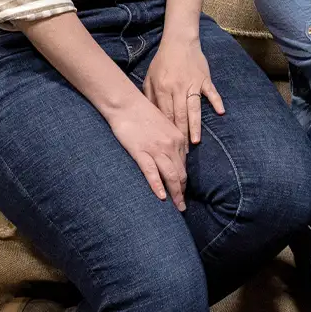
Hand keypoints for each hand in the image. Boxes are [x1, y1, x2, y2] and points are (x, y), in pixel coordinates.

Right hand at [106, 92, 189, 210]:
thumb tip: (174, 157)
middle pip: (180, 173)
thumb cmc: (143, 114)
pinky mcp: (141, 152)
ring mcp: (156, 149)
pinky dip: (157, 186)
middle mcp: (171, 144)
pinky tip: (161, 197)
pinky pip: (152, 173)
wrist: (127, 104)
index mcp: (178, 137)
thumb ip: (171, 140)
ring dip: (175, 194)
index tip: (183, 192)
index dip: (184, 181)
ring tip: (177, 208)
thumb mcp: (164, 125)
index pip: (184, 165)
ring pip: (170, 175)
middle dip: (182, 192)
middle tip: (182, 207)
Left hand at [143, 35, 224, 146]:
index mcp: (163, 89)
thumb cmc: (163, 61)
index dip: (167, 131)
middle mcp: (177, 88)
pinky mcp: (204, 78)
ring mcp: (192, 83)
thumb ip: (149, 97)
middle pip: (179, 115)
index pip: (165, 115)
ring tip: (196, 141)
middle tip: (183, 153)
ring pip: (194, 107)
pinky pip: (211, 92)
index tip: (168, 146)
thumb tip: (150, 117)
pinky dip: (216, 101)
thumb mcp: (150, 78)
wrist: (179, 41)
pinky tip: (220, 113)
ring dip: (195, 124)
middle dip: (181, 135)